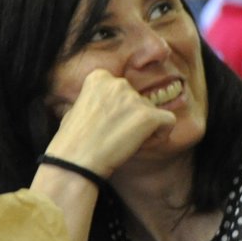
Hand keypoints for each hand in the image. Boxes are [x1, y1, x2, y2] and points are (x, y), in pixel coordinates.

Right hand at [43, 69, 175, 175]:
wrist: (75, 163)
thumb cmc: (72, 141)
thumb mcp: (77, 109)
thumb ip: (97, 100)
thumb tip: (108, 104)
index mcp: (99, 77)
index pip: (123, 91)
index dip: (118, 110)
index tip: (106, 126)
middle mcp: (118, 83)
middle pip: (139, 101)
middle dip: (132, 119)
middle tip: (115, 137)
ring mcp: (134, 98)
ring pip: (153, 112)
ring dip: (143, 129)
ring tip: (123, 144)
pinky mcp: (148, 115)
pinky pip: (168, 122)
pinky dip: (160, 136)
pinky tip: (140, 146)